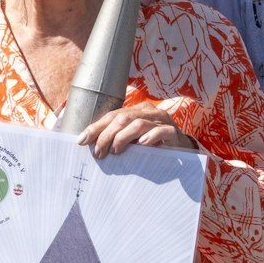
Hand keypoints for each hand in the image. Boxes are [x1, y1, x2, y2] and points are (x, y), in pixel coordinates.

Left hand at [77, 104, 199, 157]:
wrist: (182, 151)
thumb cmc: (153, 146)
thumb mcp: (133, 141)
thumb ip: (118, 139)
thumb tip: (93, 147)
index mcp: (136, 111)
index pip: (112, 115)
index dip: (95, 127)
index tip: (81, 140)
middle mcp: (148, 112)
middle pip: (123, 118)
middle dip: (106, 135)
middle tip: (98, 152)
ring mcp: (162, 121)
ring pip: (138, 124)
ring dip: (123, 138)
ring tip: (115, 152)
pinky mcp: (173, 132)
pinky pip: (161, 132)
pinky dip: (150, 137)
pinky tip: (141, 144)